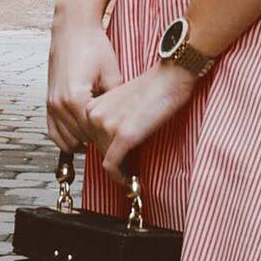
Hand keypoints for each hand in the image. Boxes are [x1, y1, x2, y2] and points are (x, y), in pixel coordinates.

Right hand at [47, 16, 122, 151]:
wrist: (72, 29)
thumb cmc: (94, 47)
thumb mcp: (113, 74)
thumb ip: (116, 102)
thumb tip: (123, 124)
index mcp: (75, 99)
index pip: (93, 133)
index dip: (109, 141)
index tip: (123, 147)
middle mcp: (58, 105)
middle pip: (80, 139)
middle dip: (98, 144)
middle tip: (115, 147)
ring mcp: (51, 104)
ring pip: (66, 140)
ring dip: (82, 142)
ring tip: (101, 140)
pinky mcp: (48, 101)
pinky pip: (54, 132)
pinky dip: (67, 139)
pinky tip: (83, 137)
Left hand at [86, 63, 197, 180]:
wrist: (169, 79)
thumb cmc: (152, 89)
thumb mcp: (121, 104)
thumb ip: (110, 122)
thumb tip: (113, 148)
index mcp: (91, 106)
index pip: (92, 139)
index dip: (107, 150)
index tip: (119, 160)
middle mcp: (93, 116)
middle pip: (98, 150)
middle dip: (115, 160)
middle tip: (130, 169)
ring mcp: (107, 126)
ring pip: (107, 159)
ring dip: (120, 169)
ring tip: (133, 174)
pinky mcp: (123, 136)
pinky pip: (113, 166)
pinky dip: (120, 177)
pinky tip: (130, 182)